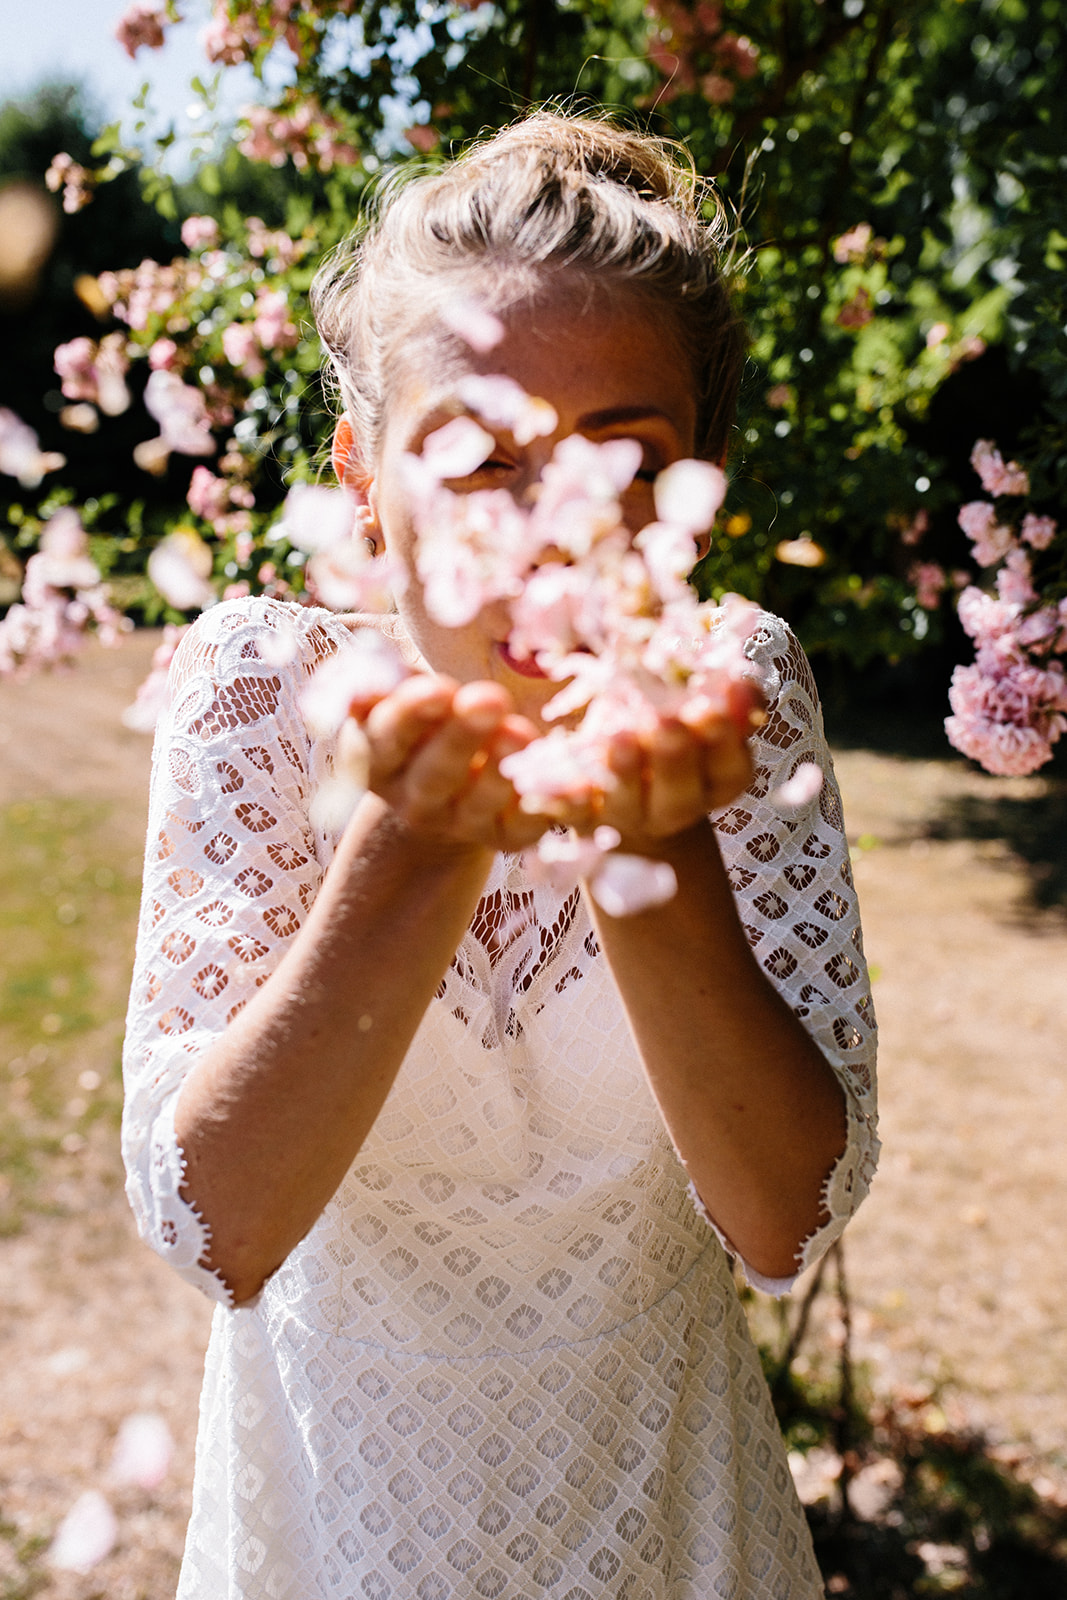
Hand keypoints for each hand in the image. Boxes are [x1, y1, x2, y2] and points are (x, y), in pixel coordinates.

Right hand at [358, 675, 554, 850]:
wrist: (445, 782)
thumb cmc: (422, 719)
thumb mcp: (395, 697)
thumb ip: (382, 680)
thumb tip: (369, 662)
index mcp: (379, 760)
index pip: (388, 738)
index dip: (411, 715)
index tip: (438, 687)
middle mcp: (414, 800)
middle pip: (434, 774)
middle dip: (461, 737)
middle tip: (489, 699)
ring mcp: (459, 823)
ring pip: (479, 803)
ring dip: (501, 770)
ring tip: (521, 734)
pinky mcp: (503, 838)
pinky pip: (526, 825)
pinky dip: (550, 805)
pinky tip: (574, 783)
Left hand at [551, 682, 757, 848]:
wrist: (625, 788)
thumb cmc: (665, 730)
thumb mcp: (691, 703)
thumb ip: (710, 683)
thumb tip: (725, 654)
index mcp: (715, 782)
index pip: (730, 768)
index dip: (726, 740)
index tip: (715, 704)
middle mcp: (678, 808)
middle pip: (681, 794)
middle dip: (675, 757)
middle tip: (667, 722)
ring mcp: (629, 820)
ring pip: (629, 805)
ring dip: (625, 773)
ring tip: (618, 739)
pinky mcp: (584, 823)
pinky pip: (573, 815)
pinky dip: (563, 801)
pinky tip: (549, 786)